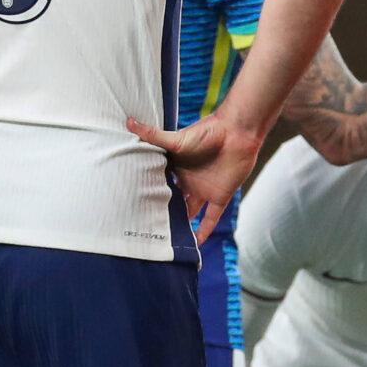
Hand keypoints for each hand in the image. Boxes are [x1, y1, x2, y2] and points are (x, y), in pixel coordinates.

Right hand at [129, 111, 262, 240]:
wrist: (237, 134)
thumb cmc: (207, 132)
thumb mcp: (176, 139)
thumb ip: (153, 136)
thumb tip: (129, 121)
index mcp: (176, 167)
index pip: (159, 184)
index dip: (148, 194)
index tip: (132, 207)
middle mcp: (188, 181)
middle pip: (173, 201)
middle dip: (162, 213)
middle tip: (146, 229)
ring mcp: (204, 190)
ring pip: (190, 212)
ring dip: (182, 225)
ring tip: (166, 242)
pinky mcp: (220, 197)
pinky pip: (211, 218)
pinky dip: (204, 231)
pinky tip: (196, 245)